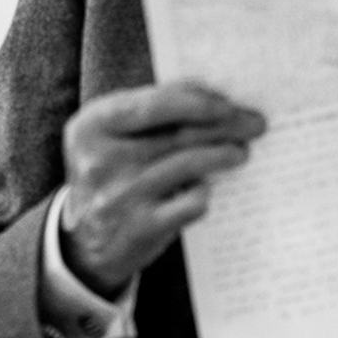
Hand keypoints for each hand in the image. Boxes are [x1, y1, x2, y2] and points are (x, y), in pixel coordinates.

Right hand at [61, 82, 264, 296]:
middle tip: (253, 123)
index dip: (197, 102)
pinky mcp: (141, 227)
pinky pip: (191, 202)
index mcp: (92, 126)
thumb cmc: (110, 173)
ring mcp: (121, 196)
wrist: (84, 241)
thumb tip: (211, 96)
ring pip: (190, 164)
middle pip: (178, 134)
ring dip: (225, 154)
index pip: (153, 105)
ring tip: (240, 152)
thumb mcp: (110, 135)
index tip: (227, 104)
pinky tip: (208, 188)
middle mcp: (102, 160)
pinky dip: (205, 193)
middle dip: (225, 125)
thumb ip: (149, 111)